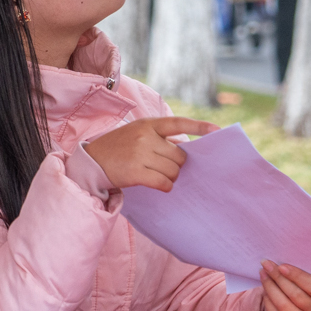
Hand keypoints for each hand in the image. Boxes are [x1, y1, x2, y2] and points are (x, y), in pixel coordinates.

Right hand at [84, 117, 218, 191]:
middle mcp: (145, 137)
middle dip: (177, 164)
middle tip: (165, 167)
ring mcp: (140, 154)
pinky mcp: (135, 173)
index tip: (217, 130)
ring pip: (173, 171)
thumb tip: (186, 151)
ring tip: (158, 175)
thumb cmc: (119, 147)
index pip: (178, 123)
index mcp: (148, 124)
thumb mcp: (138, 133)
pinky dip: (166, 186)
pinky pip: (163, 183)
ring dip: (171, 177)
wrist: (92, 161)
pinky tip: (159, 185)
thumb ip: (160, 138)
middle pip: (179, 156)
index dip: (199, 126)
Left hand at [259, 261, 310, 310]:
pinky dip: (268, 302)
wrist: (308, 302)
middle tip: (266, 265)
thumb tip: (279, 262)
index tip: (281, 266)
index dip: (296, 276)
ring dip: (270, 288)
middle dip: (278, 278)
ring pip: (284, 306)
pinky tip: (265, 290)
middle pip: (296, 296)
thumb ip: (300, 269)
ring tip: (263, 274)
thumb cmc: (307, 282)